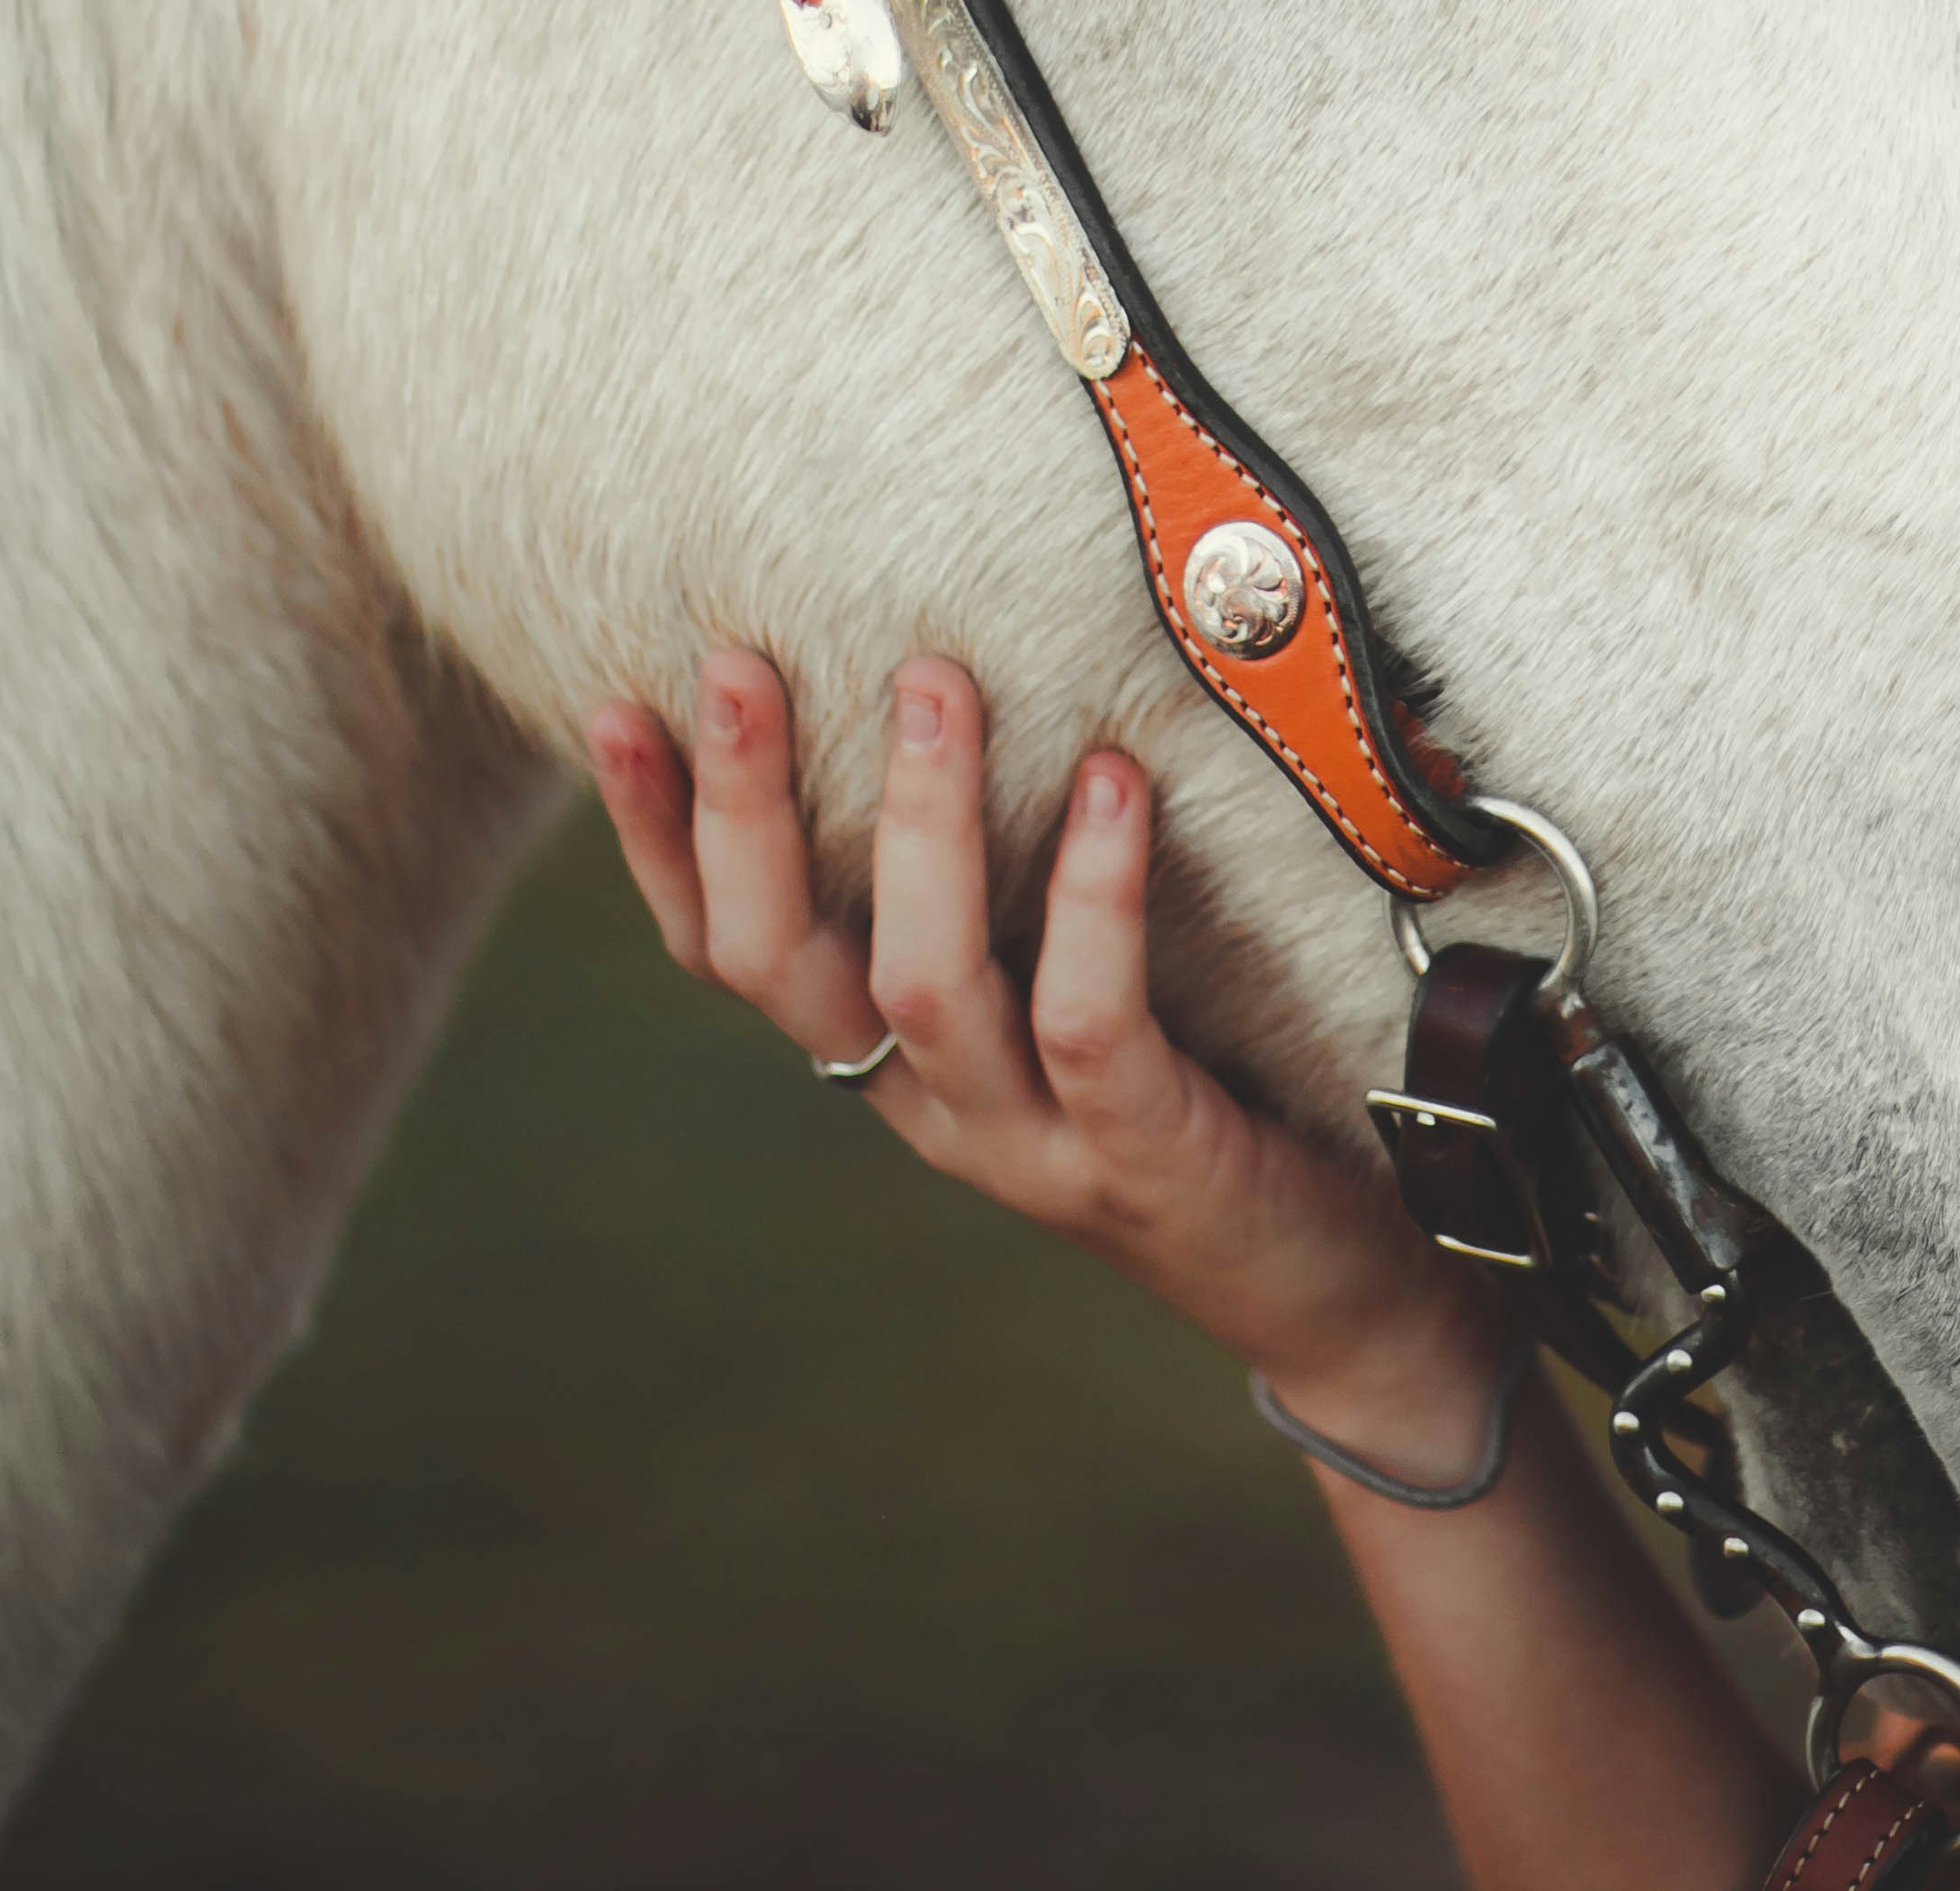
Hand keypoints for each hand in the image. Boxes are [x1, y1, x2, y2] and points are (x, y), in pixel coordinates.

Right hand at [590, 649, 1513, 1463]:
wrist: (1343, 1296)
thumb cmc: (1223, 1098)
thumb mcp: (1086, 993)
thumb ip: (1027, 884)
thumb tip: (996, 677)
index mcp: (898, 1064)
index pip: (731, 954)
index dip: (660, 843)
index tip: (615, 705)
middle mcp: (936, 1109)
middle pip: (781, 964)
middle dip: (741, 811)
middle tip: (736, 663)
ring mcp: (1030, 1144)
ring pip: (918, 983)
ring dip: (919, 825)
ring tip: (935, 680)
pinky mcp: (1141, 1157)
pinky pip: (1087, 1019)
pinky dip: (1090, 895)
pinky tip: (1111, 781)